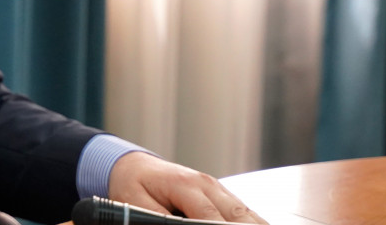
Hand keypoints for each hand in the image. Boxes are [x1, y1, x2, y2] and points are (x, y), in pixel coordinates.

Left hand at [106, 151, 267, 223]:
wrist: (134, 167)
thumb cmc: (133, 185)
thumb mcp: (137, 203)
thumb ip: (160, 219)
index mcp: (185, 184)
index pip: (210, 216)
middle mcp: (206, 183)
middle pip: (236, 214)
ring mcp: (216, 187)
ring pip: (245, 211)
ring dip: (251, 224)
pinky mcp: (220, 194)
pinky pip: (242, 210)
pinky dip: (251, 221)